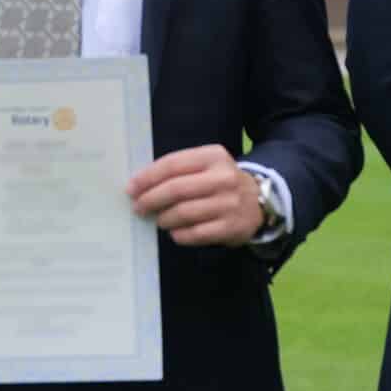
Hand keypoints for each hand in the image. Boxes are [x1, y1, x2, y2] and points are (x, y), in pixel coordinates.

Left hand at [128, 145, 263, 246]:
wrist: (259, 202)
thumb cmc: (220, 182)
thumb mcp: (205, 165)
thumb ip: (178, 170)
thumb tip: (139, 185)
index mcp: (213, 156)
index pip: (172, 165)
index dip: (147, 177)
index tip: (131, 188)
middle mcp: (223, 178)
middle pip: (176, 189)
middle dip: (150, 199)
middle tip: (138, 207)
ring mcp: (229, 204)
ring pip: (184, 213)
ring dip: (164, 218)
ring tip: (158, 219)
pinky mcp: (231, 227)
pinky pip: (196, 233)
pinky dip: (179, 234)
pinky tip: (175, 232)